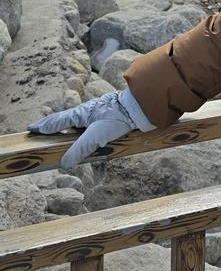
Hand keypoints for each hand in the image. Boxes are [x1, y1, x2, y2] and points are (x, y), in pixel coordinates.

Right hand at [27, 88, 152, 168]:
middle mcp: (86, 112)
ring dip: (65, 126)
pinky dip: (79, 128)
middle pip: (63, 119)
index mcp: (80, 114)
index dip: (44, 126)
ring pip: (75, 121)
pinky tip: (82, 132)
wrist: (140, 107)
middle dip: (51, 124)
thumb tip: (63, 163)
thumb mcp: (97, 135)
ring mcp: (96, 113)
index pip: (57, 121)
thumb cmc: (118, 117)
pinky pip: (87, 123)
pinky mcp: (105, 116)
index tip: (31, 128)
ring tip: (57, 131)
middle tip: (39, 128)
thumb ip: (80, 149)